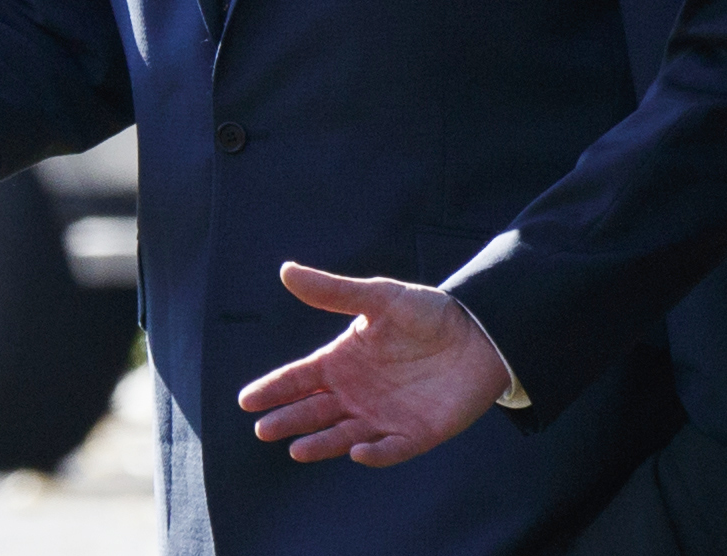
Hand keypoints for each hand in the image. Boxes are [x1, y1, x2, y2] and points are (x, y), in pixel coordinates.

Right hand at [236, 263, 511, 465]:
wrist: (480, 333)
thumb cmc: (426, 313)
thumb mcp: (379, 297)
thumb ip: (333, 291)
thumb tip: (286, 270)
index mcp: (342, 362)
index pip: (299, 379)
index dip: (274, 389)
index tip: (246, 399)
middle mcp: (356, 393)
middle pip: (313, 412)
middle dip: (289, 420)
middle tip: (263, 429)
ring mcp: (383, 417)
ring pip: (343, 436)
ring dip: (321, 444)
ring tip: (297, 450)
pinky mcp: (414, 435)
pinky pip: (390, 450)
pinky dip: (374, 454)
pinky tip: (357, 452)